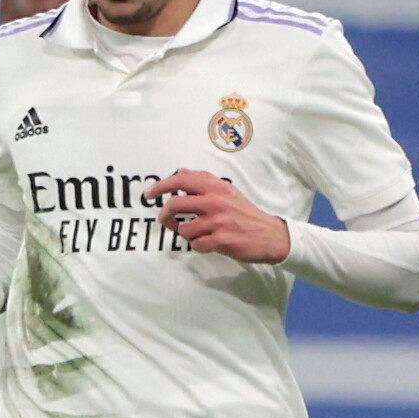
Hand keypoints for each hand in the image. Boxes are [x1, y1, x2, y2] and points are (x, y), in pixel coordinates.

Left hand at [154, 171, 288, 263]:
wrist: (270, 234)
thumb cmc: (243, 213)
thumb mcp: (227, 192)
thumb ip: (204, 182)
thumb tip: (179, 171)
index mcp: (216, 187)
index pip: (181, 180)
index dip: (161, 186)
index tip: (148, 194)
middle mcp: (216, 201)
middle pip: (174, 204)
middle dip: (164, 215)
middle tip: (165, 220)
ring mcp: (219, 221)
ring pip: (183, 229)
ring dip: (187, 234)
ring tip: (200, 233)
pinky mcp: (222, 239)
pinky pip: (196, 245)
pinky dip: (199, 246)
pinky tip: (210, 243)